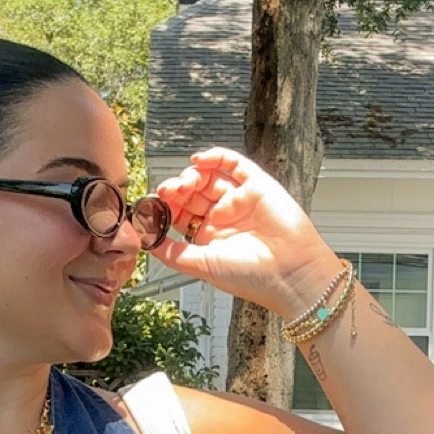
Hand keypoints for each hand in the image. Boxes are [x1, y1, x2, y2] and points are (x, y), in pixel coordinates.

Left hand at [150, 149, 343, 320]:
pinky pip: (234, 164)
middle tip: (169, 193)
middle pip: (192, 192)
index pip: (180, 212)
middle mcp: (224, 216)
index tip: (152, 206)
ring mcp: (240, 199)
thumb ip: (171, 252)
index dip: (165, 206)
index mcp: (209, 236)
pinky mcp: (257, 185)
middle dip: (177, 189)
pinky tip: (200, 161)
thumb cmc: (250, 276)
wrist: (287, 273)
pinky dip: (216, 157)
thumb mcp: (200, 265)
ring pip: (209, 177)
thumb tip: (145, 240)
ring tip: (185, 184)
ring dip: (192, 175)